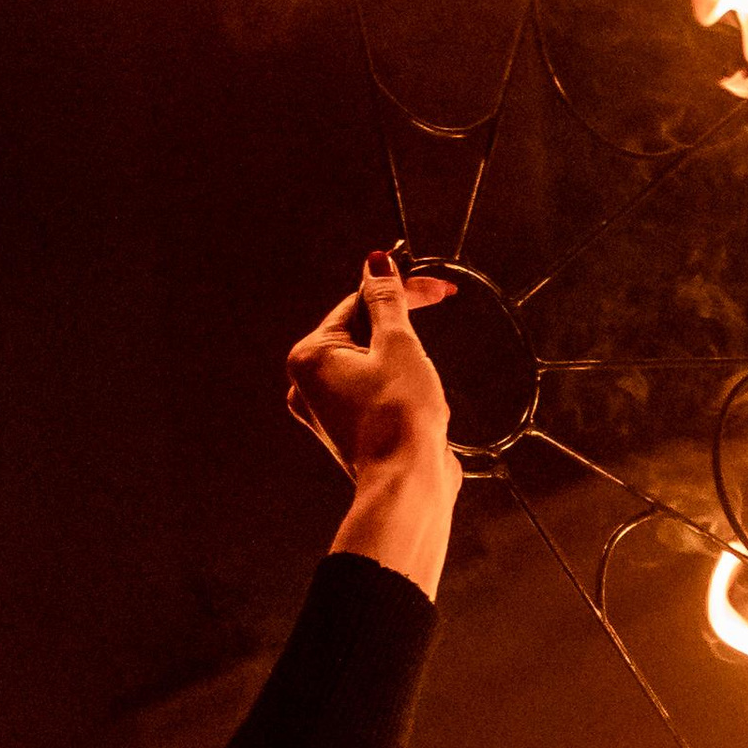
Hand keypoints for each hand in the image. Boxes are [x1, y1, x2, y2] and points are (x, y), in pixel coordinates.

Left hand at [287, 252, 455, 478]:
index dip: (402, 291)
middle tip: (438, 323)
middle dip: (404, 332)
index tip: (439, 289)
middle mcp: (308, 384)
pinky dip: (403, 392)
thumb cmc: (400, 416)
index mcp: (309, 356)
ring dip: (408, 366)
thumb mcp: (399, 344)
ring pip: (375, 365)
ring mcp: (327, 411)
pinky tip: (421, 410)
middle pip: (364, 333)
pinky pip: (378, 394)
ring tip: (423, 392)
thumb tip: (376, 261)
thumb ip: (388, 300)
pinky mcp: (351, 431)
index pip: (358, 303)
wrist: (408, 486)